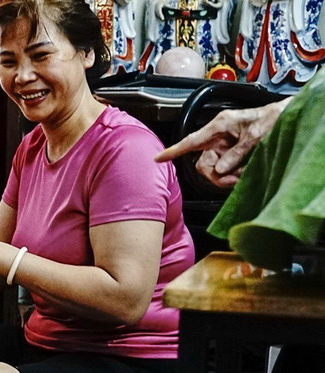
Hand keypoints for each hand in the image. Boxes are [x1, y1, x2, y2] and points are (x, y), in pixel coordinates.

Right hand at [154, 98, 290, 187]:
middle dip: (216, 175)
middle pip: (203, 163)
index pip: (191, 141)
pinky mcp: (233, 153)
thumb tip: (220, 169)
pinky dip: (235, 174)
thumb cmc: (273, 118)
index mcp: (220, 126)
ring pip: (215, 169)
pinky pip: (226, 170)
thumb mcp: (255, 136)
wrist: (289, 117)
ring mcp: (226, 146)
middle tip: (232, 180)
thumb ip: (236, 154)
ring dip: (229, 176)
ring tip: (245, 173)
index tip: (158, 158)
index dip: (173, 151)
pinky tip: (246, 170)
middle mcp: (219, 136)